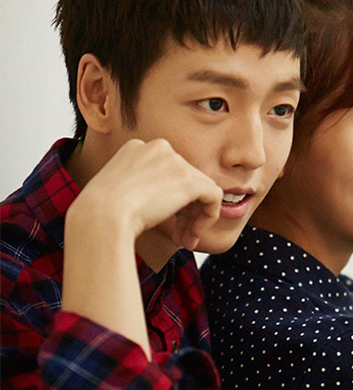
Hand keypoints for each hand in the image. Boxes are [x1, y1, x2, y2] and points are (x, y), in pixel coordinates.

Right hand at [62, 139, 222, 358]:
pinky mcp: (189, 180)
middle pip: (186, 182)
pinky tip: (193, 234)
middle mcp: (158, 148)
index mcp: (138, 149)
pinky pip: (214, 196)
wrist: (101, 217)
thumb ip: (144, 190)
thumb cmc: (101, 214)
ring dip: (195, 219)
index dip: (171, 202)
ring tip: (185, 241)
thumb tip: (170, 204)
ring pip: (201, 190)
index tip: (165, 223)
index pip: (168, 174)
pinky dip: (209, 216)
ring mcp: (175, 162)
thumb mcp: (120, 193)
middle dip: (185, 213)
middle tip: (179, 237)